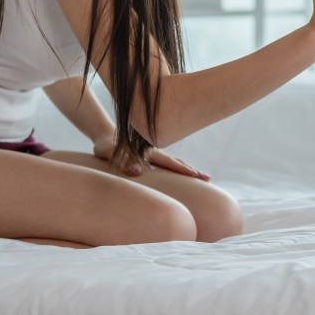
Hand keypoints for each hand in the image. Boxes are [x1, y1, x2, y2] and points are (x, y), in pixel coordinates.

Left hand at [93, 135, 209, 180]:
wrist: (106, 135)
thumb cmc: (106, 146)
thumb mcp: (109, 152)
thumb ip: (123, 160)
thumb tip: (136, 172)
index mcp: (149, 152)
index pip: (170, 162)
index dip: (183, 170)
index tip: (196, 176)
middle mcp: (156, 153)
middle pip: (178, 163)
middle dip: (193, 171)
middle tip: (208, 179)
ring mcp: (155, 155)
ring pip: (176, 163)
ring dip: (189, 171)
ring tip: (203, 178)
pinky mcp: (152, 159)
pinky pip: (169, 165)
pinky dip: (180, 170)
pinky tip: (185, 176)